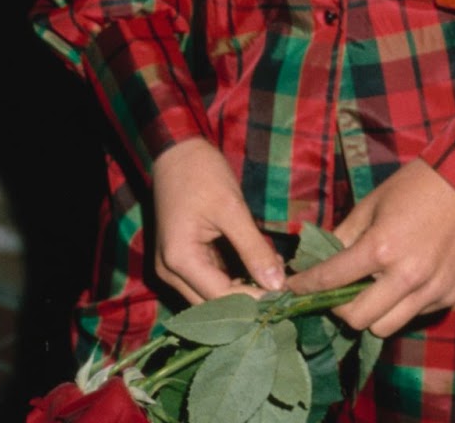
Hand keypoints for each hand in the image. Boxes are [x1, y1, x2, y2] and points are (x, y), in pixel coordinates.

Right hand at [151, 137, 285, 303]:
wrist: (176, 150)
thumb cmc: (202, 173)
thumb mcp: (232, 208)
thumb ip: (253, 248)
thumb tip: (277, 284)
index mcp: (179, 260)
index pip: (220, 298)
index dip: (253, 301)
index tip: (284, 296)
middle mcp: (170, 271)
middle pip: (211, 304)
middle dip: (246, 301)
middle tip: (280, 290)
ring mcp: (172, 266)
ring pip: (208, 295)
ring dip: (238, 291)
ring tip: (272, 278)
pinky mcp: (180, 258)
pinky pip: (206, 279)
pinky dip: (229, 279)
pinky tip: (255, 269)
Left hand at [284, 159, 454, 337]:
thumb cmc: (414, 187)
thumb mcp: (372, 203)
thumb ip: (345, 235)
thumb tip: (323, 258)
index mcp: (381, 248)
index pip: (332, 279)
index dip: (306, 286)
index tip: (292, 289)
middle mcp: (406, 276)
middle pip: (357, 319)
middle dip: (339, 308)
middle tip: (337, 292)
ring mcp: (431, 290)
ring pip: (385, 327)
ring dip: (372, 313)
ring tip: (372, 290)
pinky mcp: (450, 296)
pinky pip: (414, 314)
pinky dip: (402, 305)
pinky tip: (405, 281)